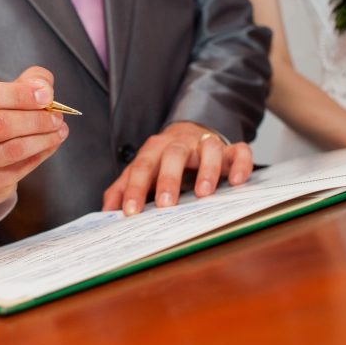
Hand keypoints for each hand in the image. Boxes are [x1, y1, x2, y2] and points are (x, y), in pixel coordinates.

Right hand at [0, 66, 69, 216]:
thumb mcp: (7, 94)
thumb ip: (29, 82)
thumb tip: (44, 90)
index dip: (19, 95)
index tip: (46, 97)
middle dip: (35, 119)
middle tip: (57, 117)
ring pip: (11, 149)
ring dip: (42, 139)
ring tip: (60, 130)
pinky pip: (18, 168)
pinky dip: (40, 155)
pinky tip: (51, 145)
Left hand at [102, 122, 252, 215]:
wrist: (191, 132)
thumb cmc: (163, 160)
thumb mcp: (142, 170)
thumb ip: (122, 188)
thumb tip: (105, 212)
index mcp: (155, 150)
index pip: (141, 168)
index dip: (135, 189)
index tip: (131, 212)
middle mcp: (180, 144)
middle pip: (173, 155)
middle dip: (169, 179)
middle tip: (166, 205)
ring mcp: (206, 144)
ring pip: (208, 149)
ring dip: (206, 170)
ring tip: (204, 194)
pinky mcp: (230, 149)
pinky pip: (239, 151)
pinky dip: (240, 164)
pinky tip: (236, 181)